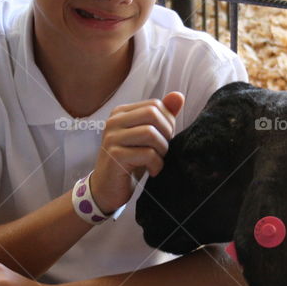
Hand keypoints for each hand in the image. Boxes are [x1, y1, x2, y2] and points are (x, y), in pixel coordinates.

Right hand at [91, 91, 184, 212]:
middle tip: (163, 150)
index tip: (164, 139)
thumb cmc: (131, 161)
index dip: (168, 122)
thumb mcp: (148, 138)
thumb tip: (179, 96)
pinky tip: (152, 171)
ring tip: (157, 161)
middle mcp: (113, 121)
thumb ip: (162, 117)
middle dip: (166, 134)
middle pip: (153, 114)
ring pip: (151, 133)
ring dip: (162, 150)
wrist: (107, 189)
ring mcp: (112, 138)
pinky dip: (156, 165)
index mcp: (121, 113)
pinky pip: (147, 154)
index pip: (155, 105)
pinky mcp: (115, 155)